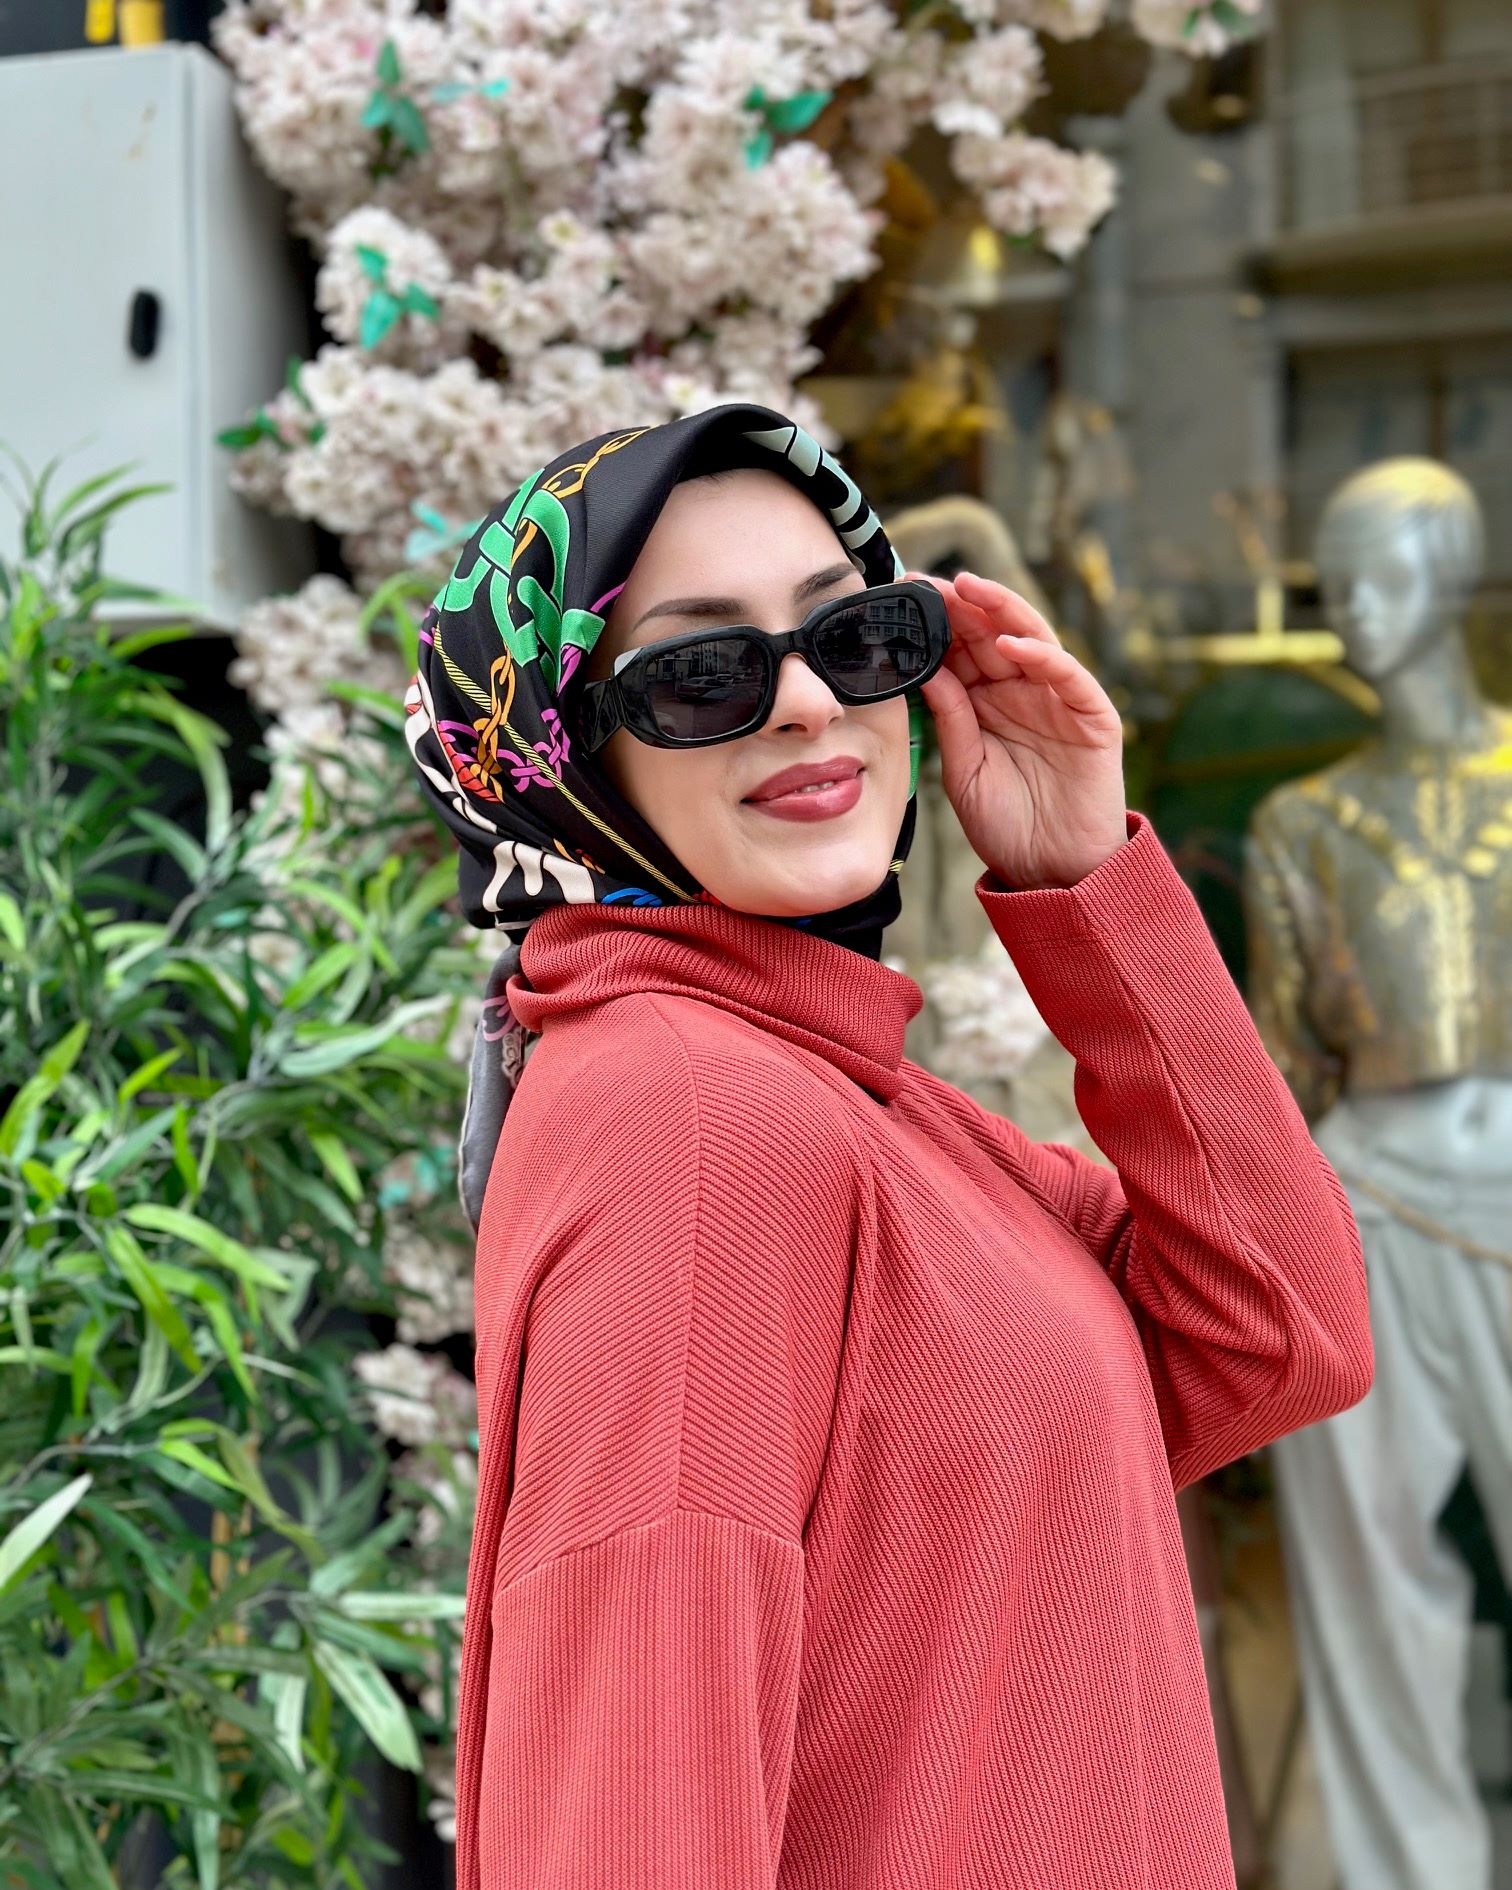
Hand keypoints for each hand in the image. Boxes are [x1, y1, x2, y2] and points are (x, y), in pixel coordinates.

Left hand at [912, 569, 1127, 889]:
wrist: (1053, 873)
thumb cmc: (1007, 824)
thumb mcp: (964, 769)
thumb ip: (949, 719)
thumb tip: (924, 668)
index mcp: (987, 702)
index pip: (959, 649)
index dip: (933, 623)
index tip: (896, 599)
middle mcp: (1022, 692)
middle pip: (990, 634)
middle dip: (957, 606)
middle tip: (922, 583)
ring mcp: (1058, 700)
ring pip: (1030, 639)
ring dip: (999, 610)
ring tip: (965, 588)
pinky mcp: (1093, 716)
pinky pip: (1067, 675)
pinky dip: (1041, 656)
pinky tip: (1010, 643)